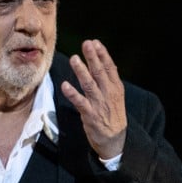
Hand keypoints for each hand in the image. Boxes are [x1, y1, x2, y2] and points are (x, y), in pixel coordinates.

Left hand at [60, 39, 126, 159]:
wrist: (115, 140)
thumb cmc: (113, 115)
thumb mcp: (116, 96)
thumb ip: (110, 80)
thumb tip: (105, 61)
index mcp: (116, 88)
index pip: (110, 68)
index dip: (103, 55)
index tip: (95, 42)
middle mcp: (108, 94)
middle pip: (100, 73)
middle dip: (93, 57)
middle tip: (86, 44)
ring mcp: (99, 104)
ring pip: (89, 85)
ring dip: (81, 71)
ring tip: (74, 58)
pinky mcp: (90, 115)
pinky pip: (80, 102)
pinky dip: (72, 94)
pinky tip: (65, 85)